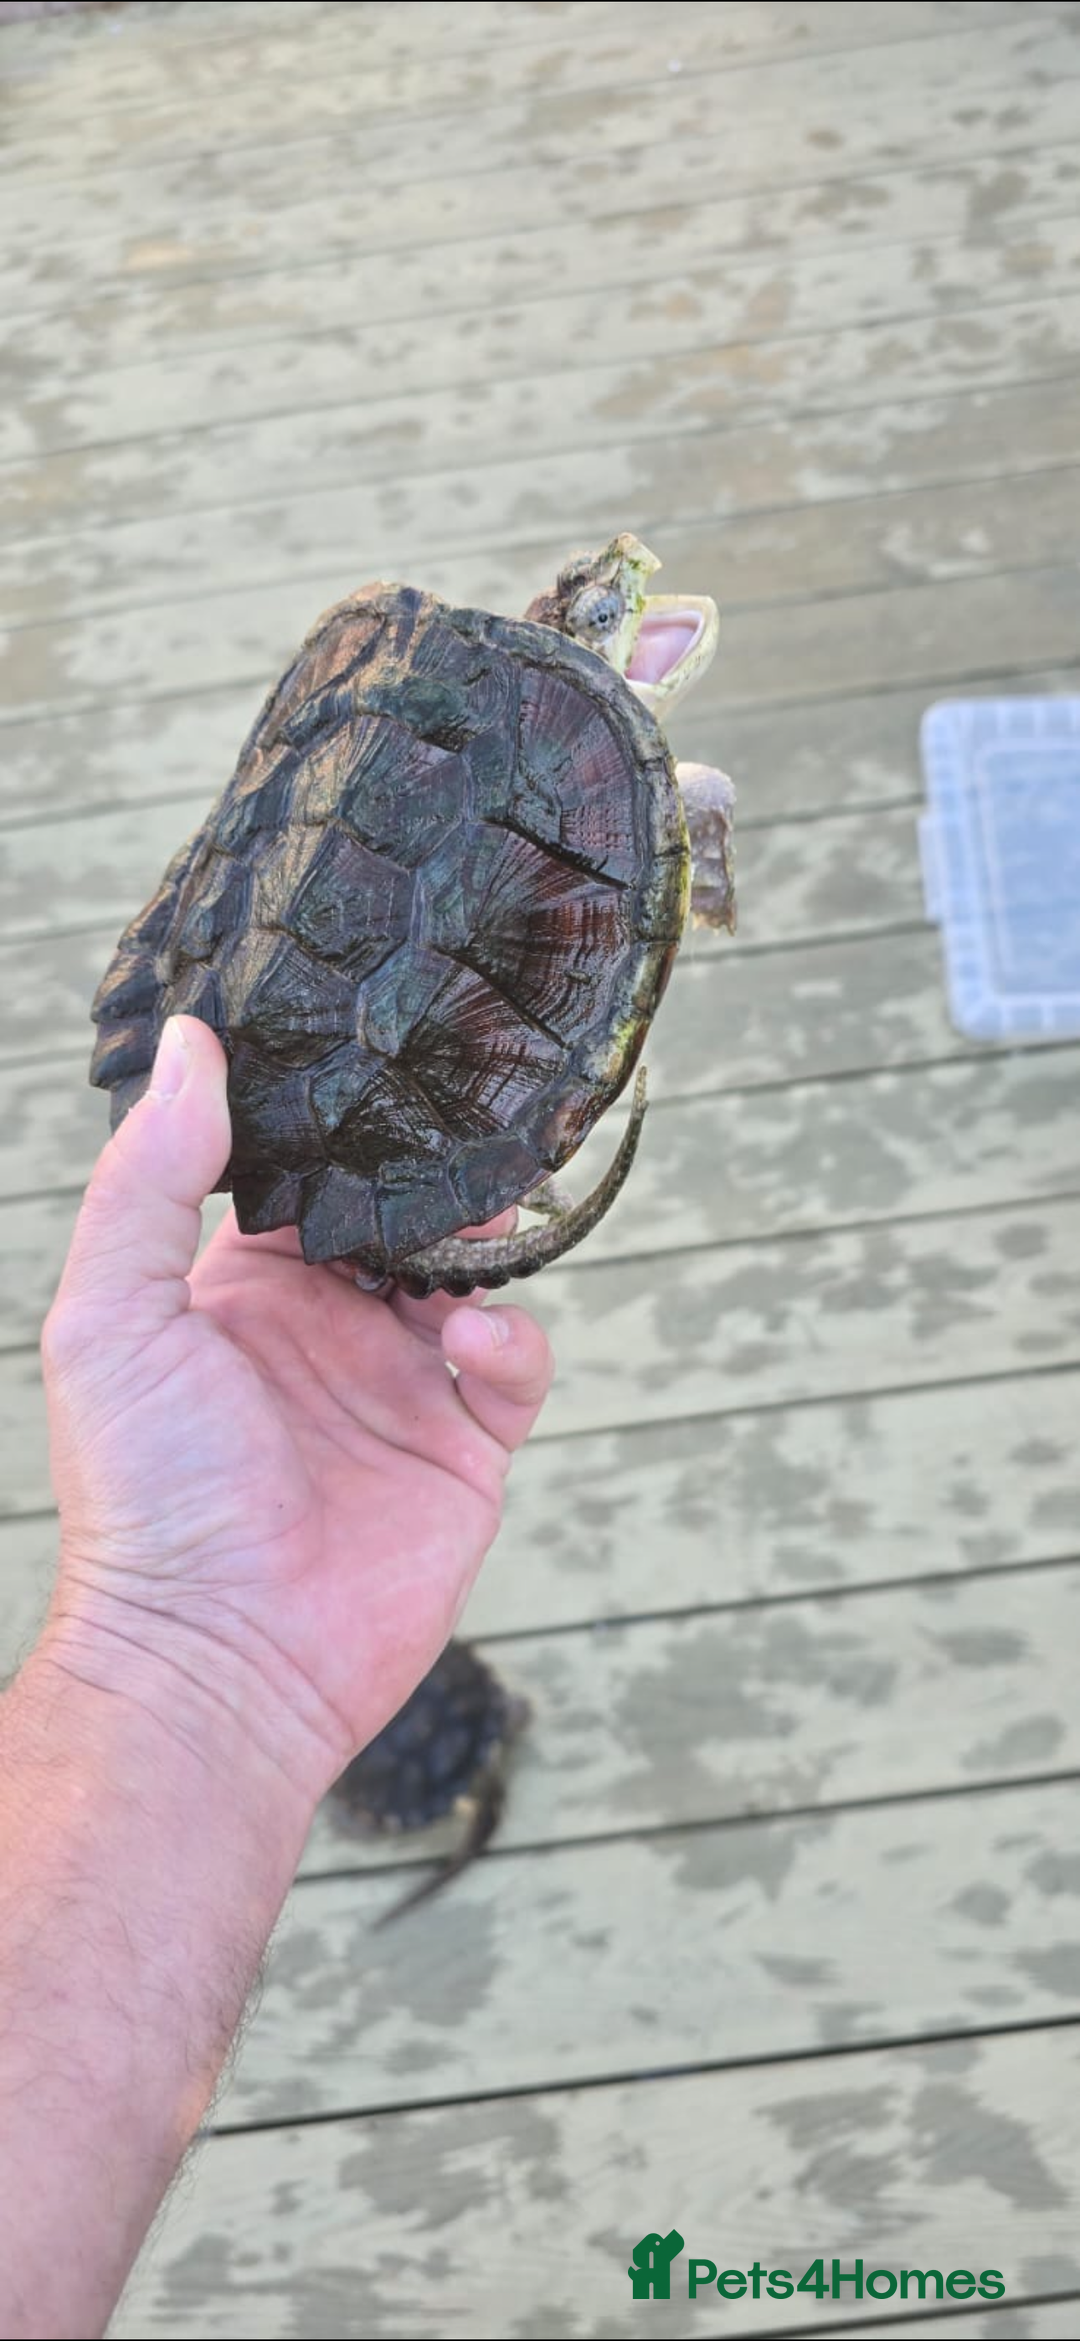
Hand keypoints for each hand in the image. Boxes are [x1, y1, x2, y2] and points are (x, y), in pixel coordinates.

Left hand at [41, 1017, 553, 1806]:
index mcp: (235, 1292)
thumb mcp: (113, 1313)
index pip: (297, 1179)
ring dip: (478, 1238)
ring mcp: (395, 1390)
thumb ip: (150, 1177)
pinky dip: (508, 1336)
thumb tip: (192, 1043)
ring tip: (475, 1216)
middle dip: (428, 1169)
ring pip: (465, 1276)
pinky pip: (511, 1367)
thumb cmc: (146, 1492)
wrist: (220, 1659)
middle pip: (396, 1216)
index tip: (369, 1055)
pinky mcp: (460, 1452)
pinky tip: (464, 1340)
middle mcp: (320, 1333)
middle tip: (459, 1118)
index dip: (332, 1123)